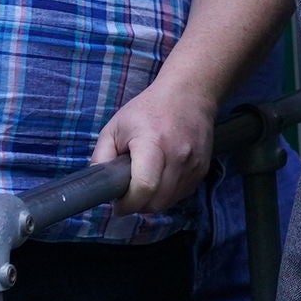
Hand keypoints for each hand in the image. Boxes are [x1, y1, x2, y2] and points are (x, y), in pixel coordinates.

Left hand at [96, 77, 220, 214]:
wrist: (188, 94)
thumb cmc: (146, 110)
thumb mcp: (114, 128)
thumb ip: (101, 158)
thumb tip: (99, 188)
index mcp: (152, 144)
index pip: (144, 188)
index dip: (127, 203)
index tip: (117, 203)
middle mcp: (178, 157)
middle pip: (156, 202)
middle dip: (138, 205)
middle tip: (127, 194)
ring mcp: (193, 165)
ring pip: (169, 203)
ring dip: (152, 202)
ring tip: (142, 185)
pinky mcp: (202, 170)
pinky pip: (181, 195)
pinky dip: (167, 195)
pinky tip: (159, 179)